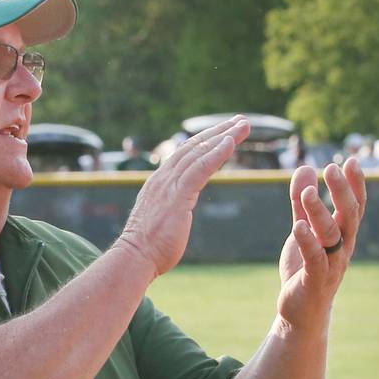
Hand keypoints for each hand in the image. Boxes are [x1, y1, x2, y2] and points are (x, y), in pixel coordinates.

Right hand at [116, 115, 250, 276]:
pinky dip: (216, 153)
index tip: (222, 134)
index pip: (183, 155)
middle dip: (218, 131)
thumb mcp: (160, 221)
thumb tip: (176, 213)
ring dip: (223, 136)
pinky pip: (200, 168)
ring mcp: (168, 185)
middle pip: (193, 147)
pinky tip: (230, 142)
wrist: (135, 257)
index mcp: (158, 184)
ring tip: (243, 125)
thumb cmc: (149, 248)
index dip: (204, 142)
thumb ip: (169, 209)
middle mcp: (162, 179)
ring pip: (199, 153)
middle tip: (240, 121)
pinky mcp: (177, 195)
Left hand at [277, 159, 366, 329]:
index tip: (351, 160)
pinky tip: (297, 226)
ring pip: (331, 235)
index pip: (355, 206)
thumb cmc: (305, 269)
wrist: (301, 312)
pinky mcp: (315, 280)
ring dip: (319, 212)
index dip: (355, 184)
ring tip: (306, 192)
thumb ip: (302, 202)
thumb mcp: (302, 230)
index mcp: (343, 235)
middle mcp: (343, 248)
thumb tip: (305, 167)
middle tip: (332, 168)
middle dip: (342, 192)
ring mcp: (331, 265)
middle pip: (349, 216)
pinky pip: (314, 259)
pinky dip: (307, 242)